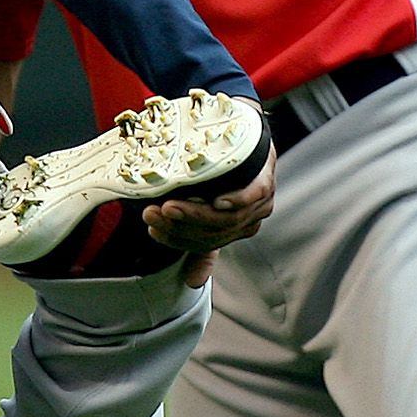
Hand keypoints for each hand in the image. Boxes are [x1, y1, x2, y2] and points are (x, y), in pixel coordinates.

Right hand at [145, 138, 276, 255]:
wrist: (241, 132)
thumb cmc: (219, 173)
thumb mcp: (202, 207)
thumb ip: (200, 243)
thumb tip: (193, 284)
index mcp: (232, 232)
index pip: (200, 244)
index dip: (174, 238)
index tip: (150, 227)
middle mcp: (247, 221)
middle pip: (212, 232)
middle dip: (179, 226)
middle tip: (154, 213)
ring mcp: (259, 203)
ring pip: (227, 218)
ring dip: (196, 214)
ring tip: (170, 204)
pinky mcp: (266, 182)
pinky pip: (253, 197)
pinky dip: (236, 201)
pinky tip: (217, 199)